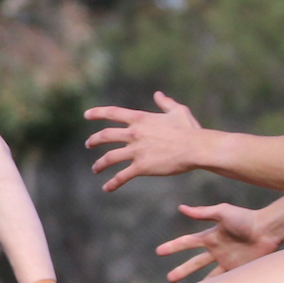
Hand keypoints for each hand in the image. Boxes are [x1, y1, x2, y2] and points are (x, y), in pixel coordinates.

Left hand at [84, 91, 206, 190]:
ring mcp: (136, 151)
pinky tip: (107, 188)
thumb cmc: (190, 130)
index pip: (113, 113)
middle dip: (93, 140)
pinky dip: (113, 183)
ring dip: (99, 164)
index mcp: (140, 119)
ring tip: (95, 169)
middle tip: (89, 144)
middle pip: (105, 136)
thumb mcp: (178, 111)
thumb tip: (158, 94)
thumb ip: (165, 103)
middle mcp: (134, 133)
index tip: (86, 115)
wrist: (197, 148)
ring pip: (109, 158)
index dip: (97, 113)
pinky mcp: (141, 167)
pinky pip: (122, 176)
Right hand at [154, 202, 277, 282]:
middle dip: (182, 270)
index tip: (158, 251)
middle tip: (170, 278)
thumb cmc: (247, 218)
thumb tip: (181, 208)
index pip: (187, 242)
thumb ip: (202, 212)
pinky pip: (224, 280)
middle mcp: (217, 250)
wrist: (270, 229)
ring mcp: (228, 260)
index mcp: (210, 236)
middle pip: (195, 262)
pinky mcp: (239, 269)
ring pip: (208, 275)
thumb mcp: (223, 212)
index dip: (173, 246)